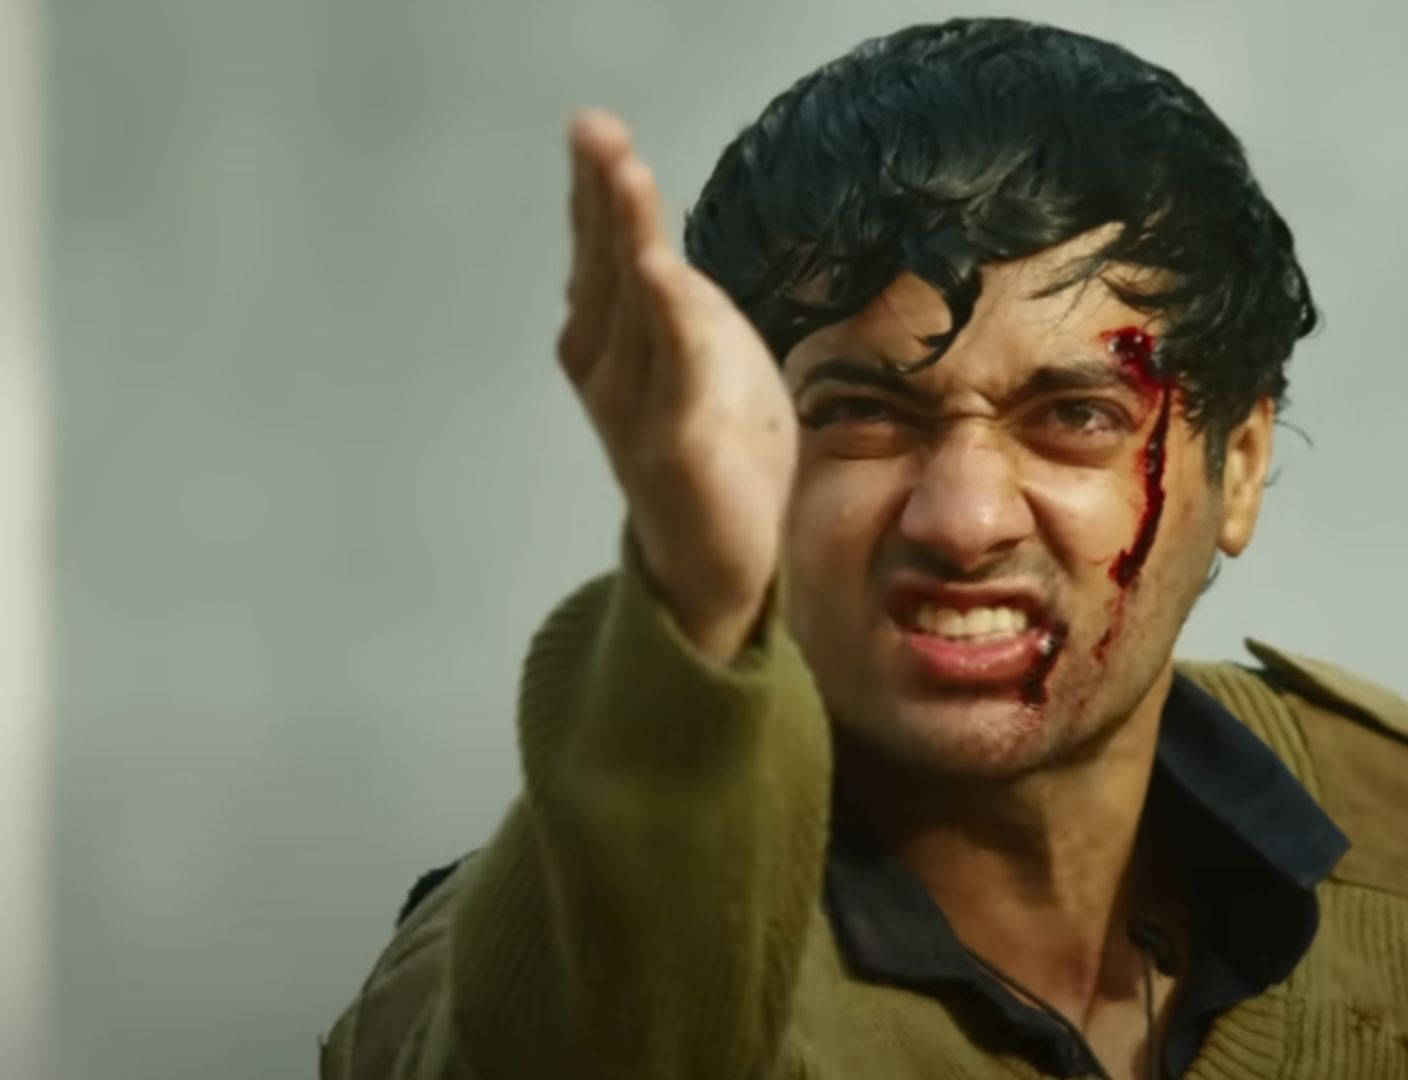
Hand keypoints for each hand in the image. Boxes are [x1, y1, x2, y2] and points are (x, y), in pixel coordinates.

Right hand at [557, 110, 796, 659]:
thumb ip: (677, 300)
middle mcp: (604, 368)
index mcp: (610, 342)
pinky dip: (665, 317)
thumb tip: (652, 243)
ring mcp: (633, 407)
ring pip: (632, 307)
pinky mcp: (673, 444)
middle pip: (604, 268)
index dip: (598, 193)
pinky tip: (658, 269)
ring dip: (627, 236)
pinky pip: (670, 370)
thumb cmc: (719, 448)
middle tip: (596, 131)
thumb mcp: (702, 353)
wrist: (724, 559)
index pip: (602, 254)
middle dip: (602, 197)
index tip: (594, 130)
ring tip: (625, 175)